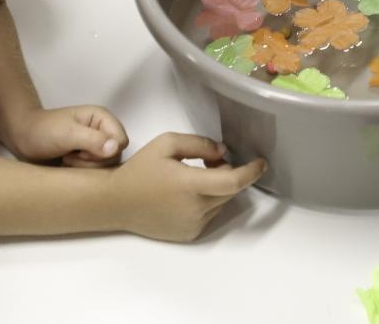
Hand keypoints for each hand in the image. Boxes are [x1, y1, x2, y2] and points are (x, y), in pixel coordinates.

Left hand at [12, 105, 127, 166]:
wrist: (22, 139)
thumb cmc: (43, 131)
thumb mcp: (67, 134)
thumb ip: (92, 140)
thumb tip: (116, 149)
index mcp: (102, 118)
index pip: (121, 141)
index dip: (105, 151)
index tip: (81, 150)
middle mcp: (102, 132)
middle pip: (115, 157)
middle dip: (92, 162)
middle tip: (70, 156)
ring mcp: (95, 147)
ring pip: (106, 168)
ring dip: (85, 169)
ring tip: (66, 160)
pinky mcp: (87, 160)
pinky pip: (96, 173)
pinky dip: (82, 174)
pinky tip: (67, 167)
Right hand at [109, 133, 265, 241]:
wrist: (117, 202)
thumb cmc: (140, 170)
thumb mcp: (166, 144)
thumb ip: (199, 144)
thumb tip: (223, 153)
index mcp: (190, 185)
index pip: (232, 181)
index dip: (251, 172)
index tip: (262, 163)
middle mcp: (195, 209)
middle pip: (230, 190)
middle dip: (228, 173)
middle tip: (210, 160)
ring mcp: (193, 224)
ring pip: (221, 202)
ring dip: (218, 187)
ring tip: (194, 176)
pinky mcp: (189, 234)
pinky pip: (210, 215)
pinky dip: (207, 202)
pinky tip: (185, 194)